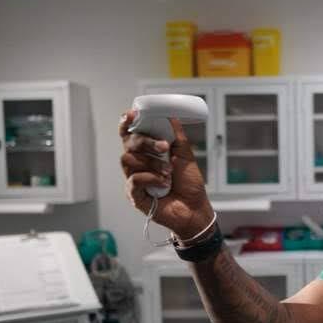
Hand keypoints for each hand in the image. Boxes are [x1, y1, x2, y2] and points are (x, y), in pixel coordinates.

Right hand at [119, 110, 213, 237]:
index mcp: (147, 152)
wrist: (195, 208)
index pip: (130, 134)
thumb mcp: (185, 155)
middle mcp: (138, 164)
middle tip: (165, 148)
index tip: (132, 114)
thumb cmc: (189, 184)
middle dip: (146, 142)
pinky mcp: (134, 195)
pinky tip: (163, 182)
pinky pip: (133, 180)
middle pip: (128, 143)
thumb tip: (171, 116)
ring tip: (169, 172)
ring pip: (128, 160)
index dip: (127, 123)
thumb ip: (176, 136)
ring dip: (152, 163)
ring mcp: (134, 179)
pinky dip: (150, 178)